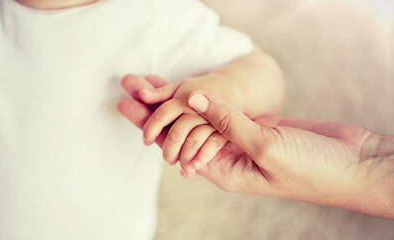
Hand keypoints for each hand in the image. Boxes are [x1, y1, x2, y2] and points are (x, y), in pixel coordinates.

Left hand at [118, 84, 393, 218]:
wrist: (352, 165)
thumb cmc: (312, 169)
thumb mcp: (265, 147)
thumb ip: (229, 123)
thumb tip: (194, 99)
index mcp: (225, 171)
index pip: (176, 146)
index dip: (152, 126)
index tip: (130, 106)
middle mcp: (229, 156)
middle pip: (184, 131)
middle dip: (157, 113)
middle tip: (130, 92)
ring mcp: (243, 140)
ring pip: (203, 118)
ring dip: (181, 102)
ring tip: (155, 86)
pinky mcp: (258, 125)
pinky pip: (225, 111)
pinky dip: (207, 98)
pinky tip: (192, 89)